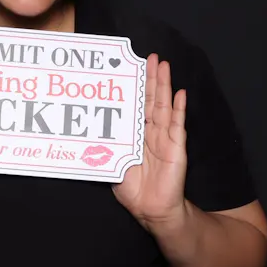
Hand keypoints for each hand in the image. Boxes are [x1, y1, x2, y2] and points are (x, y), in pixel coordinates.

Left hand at [112, 53, 187, 229]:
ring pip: (163, 106)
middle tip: (150, 56)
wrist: (150, 209)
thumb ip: (104, 147)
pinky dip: (178, 109)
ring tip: (164, 65)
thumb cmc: (132, 189)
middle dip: (151, 78)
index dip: (135, 86)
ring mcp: (165, 138)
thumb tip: (86, 131)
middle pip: (151, 99)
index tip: (132, 66)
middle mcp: (151, 132)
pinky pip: (177, 125)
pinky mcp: (176, 147)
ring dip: (164, 85)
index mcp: (136, 134)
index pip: (135, 104)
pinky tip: (180, 93)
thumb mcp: (112, 164)